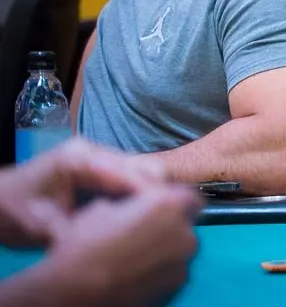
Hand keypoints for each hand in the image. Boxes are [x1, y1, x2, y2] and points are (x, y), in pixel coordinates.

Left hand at [0, 138, 167, 247]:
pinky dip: (140, 192)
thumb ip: (83, 228)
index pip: (128, 172)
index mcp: (78, 160)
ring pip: (142, 168)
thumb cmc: (14, 213)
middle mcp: (92, 150)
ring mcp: (96, 154)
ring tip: (156, 218)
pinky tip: (140, 212)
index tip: (169, 215)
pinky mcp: (99, 163)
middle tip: (166, 221)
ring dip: (151, 193)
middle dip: (158, 193)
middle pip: (143, 165)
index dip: (151, 194)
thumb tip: (119, 236)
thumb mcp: (44, 227)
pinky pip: (130, 174)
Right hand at [41, 184, 200, 306]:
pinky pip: (172, 271)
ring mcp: (183, 264)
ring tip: (132, 255)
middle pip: (185, 223)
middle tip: (140, 230)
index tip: (153, 205)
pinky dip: (158, 269)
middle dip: (167, 224)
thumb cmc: (84, 248)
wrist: (76, 294)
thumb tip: (135, 205)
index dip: (170, 199)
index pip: (188, 195)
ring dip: (162, 248)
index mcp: (170, 206)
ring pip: (178, 248)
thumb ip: (131, 202)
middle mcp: (185, 234)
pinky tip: (133, 272)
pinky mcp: (176, 288)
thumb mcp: (101, 208)